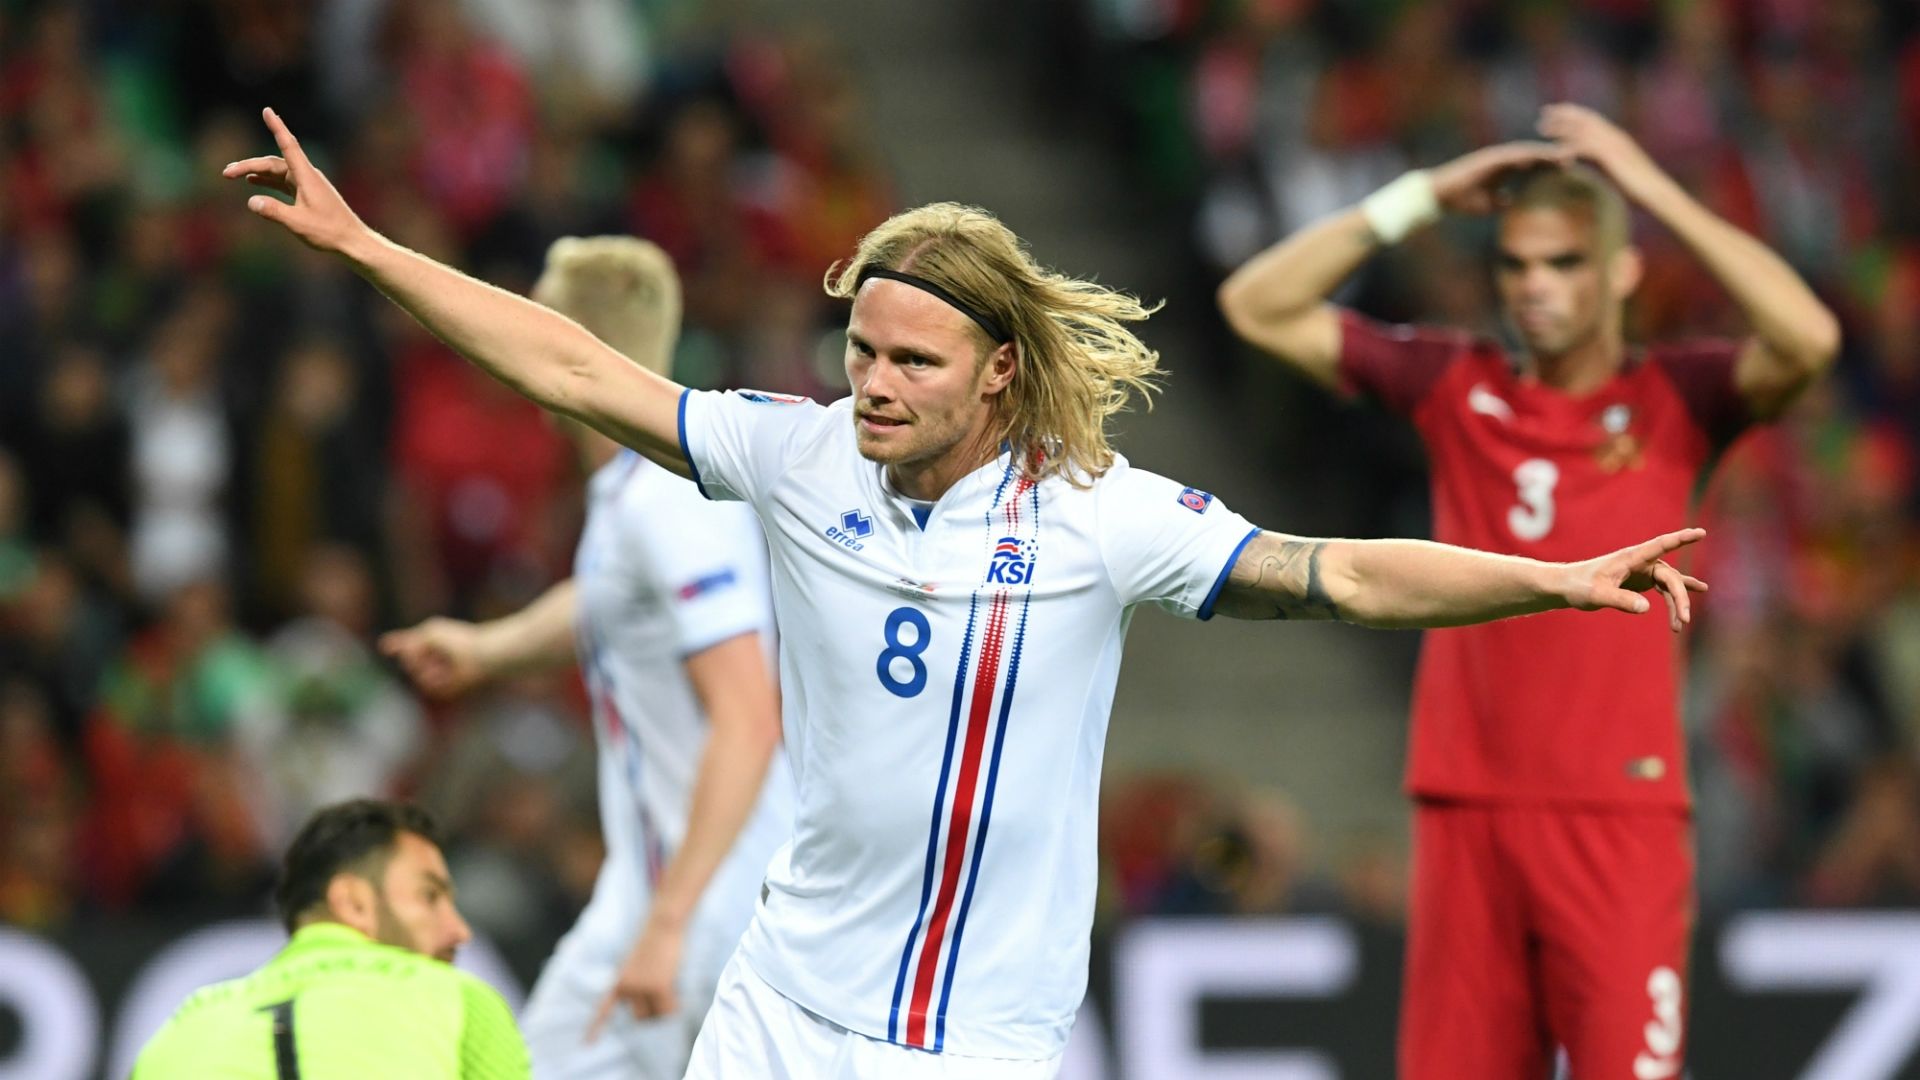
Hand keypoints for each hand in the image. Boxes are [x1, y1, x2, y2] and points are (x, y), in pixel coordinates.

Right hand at [221, 107, 369, 254]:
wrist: (351, 241)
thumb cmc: (328, 232)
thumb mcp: (297, 223)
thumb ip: (274, 211)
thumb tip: (251, 201)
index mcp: (306, 176)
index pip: (288, 145)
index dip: (277, 127)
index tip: (267, 110)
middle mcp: (307, 175)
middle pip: (273, 162)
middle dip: (249, 164)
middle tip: (226, 173)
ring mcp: (308, 184)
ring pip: (277, 172)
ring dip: (256, 172)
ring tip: (233, 175)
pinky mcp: (308, 193)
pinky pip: (283, 182)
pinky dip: (268, 181)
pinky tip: (253, 183)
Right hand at [378, 618, 489, 697]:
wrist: (481, 655)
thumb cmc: (458, 640)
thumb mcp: (430, 634)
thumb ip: (410, 641)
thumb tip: (393, 647)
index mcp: (430, 642)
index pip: (408, 643)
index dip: (396, 644)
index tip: (385, 645)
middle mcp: (432, 658)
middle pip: (408, 662)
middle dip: (415, 657)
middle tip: (430, 652)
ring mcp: (438, 673)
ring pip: (418, 675)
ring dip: (427, 668)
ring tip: (443, 663)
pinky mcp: (445, 686)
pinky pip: (429, 686)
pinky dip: (436, 679)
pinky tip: (447, 672)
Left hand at [586, 918, 684, 1041]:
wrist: (662, 925)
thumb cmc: (654, 942)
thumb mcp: (639, 965)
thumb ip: (639, 984)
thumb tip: (650, 1010)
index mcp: (619, 981)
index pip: (604, 1008)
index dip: (595, 1028)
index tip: (586, 1044)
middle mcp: (626, 987)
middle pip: (640, 1017)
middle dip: (653, 1010)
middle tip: (664, 993)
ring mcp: (641, 987)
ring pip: (655, 1015)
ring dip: (666, 1006)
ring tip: (670, 987)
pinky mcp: (658, 987)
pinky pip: (669, 1009)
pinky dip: (676, 1005)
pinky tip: (677, 992)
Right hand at [1429, 141, 1570, 214]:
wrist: (1438, 195)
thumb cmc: (1459, 200)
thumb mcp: (1486, 204)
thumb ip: (1501, 200)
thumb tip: (1511, 201)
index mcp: (1504, 168)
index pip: (1533, 164)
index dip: (1551, 165)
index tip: (1570, 167)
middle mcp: (1502, 158)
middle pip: (1534, 154)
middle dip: (1554, 155)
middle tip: (1577, 156)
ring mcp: (1495, 157)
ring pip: (1527, 152)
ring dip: (1546, 153)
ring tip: (1566, 155)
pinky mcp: (1488, 159)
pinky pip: (1513, 156)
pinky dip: (1528, 156)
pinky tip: (1543, 158)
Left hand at [1536, 103, 1671, 204]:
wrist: (1656, 191)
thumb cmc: (1639, 185)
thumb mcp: (1618, 169)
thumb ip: (1605, 162)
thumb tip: (1593, 164)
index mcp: (1616, 137)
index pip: (1593, 119)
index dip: (1574, 113)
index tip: (1556, 112)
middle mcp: (1615, 136)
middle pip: (1586, 118)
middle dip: (1564, 114)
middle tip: (1544, 112)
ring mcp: (1614, 144)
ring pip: (1583, 130)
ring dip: (1562, 128)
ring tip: (1543, 128)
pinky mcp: (1612, 156)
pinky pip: (1586, 148)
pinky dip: (1570, 149)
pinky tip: (1556, 155)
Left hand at [1559, 528, 1708, 631]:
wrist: (1567, 586)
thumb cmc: (1579, 586)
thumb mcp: (1597, 595)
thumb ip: (1620, 600)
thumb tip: (1646, 608)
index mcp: (1631, 557)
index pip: (1661, 545)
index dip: (1682, 539)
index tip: (1701, 533)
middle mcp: (1641, 562)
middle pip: (1670, 576)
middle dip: (1680, 597)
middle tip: (1684, 619)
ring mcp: (1642, 571)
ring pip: (1669, 585)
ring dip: (1677, 603)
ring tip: (1684, 622)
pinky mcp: (1641, 582)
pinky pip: (1663, 590)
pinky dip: (1672, 603)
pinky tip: (1684, 611)